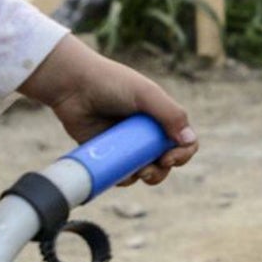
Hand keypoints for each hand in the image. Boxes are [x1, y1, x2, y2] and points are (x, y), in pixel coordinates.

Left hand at [18, 37, 197, 185]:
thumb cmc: (111, 83)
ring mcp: (127, 145)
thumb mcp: (146, 94)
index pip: (184, 142)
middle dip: (162, 170)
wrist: (73, 85)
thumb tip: (188, 140)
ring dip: (145, 177)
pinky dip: (124, 178)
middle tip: (149, 169)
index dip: (182, 154)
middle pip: (167, 161)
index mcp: (161, 117)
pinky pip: (122, 174)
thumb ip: (171, 114)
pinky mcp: (108, 154)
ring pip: (145, 171)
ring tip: (136, 172)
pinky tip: (118, 172)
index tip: (168, 158)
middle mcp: (146, 132)